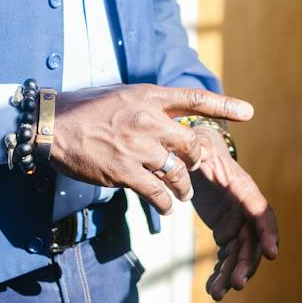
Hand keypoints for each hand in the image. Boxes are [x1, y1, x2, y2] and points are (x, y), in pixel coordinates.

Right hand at [51, 85, 252, 214]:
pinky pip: (157, 192)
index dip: (224, 106)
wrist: (52, 125)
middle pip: (192, 143)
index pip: (194, 99)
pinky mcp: (124, 171)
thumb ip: (149, 107)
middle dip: (197, 160)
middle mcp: (148, 120)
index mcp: (149, 97)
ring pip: (178, 172)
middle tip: (192, 168)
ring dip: (183, 187)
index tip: (249, 113)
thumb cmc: (86, 110)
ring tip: (181, 195)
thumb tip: (168, 119)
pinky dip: (165, 203)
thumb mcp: (123, 96)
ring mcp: (137, 147)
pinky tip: (164, 206)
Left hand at [184, 125, 278, 299]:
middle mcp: (245, 209)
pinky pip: (226, 256)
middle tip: (235, 284)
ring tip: (217, 293)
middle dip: (246, 264)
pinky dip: (220, 273)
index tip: (272, 254)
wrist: (197, 156)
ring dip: (231, 274)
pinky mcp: (226, 232)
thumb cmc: (199, 147)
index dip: (268, 233)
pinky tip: (212, 289)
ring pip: (239, 254)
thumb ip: (197, 153)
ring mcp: (237, 223)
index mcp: (244, 188)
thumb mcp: (198, 145)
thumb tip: (190, 161)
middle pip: (252, 241)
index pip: (261, 212)